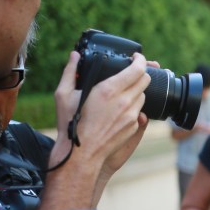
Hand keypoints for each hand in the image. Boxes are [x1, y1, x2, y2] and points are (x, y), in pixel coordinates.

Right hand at [52, 50, 148, 168]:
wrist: (81, 153)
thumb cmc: (70, 124)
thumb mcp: (63, 95)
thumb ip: (70, 72)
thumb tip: (74, 56)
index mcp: (109, 90)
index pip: (137, 69)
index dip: (140, 60)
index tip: (137, 57)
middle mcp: (124, 101)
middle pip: (145, 80)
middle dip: (140, 73)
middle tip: (131, 72)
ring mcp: (131, 115)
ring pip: (143, 95)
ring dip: (136, 91)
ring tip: (122, 92)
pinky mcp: (133, 126)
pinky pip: (139, 111)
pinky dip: (133, 106)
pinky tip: (120, 108)